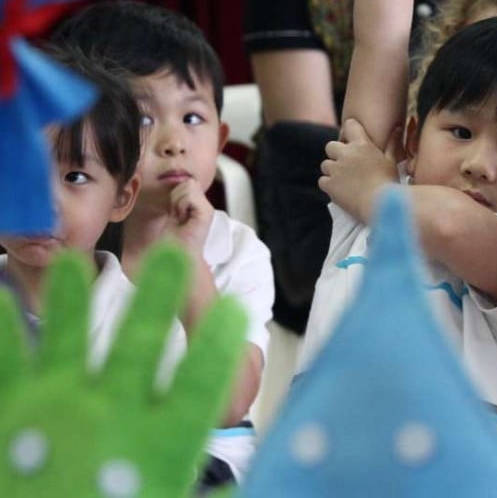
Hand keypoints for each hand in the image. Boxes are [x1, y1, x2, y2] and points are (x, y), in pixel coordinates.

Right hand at [0, 246, 246, 496]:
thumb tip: (241, 493)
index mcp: (162, 438)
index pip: (198, 385)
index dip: (214, 349)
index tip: (234, 309)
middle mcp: (115, 410)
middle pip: (140, 346)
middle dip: (156, 302)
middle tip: (172, 255)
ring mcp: (63, 409)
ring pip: (70, 345)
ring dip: (71, 305)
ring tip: (74, 262)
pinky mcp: (17, 416)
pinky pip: (8, 370)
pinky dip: (2, 339)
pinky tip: (0, 302)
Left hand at [162, 178, 214, 258]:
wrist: (177, 257)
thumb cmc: (172, 241)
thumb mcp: (173, 213)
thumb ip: (178, 199)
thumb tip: (176, 183)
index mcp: (199, 205)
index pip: (188, 183)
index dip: (176, 195)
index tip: (174, 213)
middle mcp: (206, 205)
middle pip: (188, 182)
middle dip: (176, 197)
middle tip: (176, 216)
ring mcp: (207, 209)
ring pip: (188, 186)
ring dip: (178, 202)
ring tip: (179, 218)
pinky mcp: (206, 213)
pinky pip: (189, 196)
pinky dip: (181, 205)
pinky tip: (182, 218)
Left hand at [319, 118, 399, 221]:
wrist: (381, 206)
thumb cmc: (390, 183)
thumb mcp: (392, 161)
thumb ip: (392, 144)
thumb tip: (396, 128)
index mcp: (362, 145)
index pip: (350, 125)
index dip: (350, 132)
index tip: (353, 141)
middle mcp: (346, 154)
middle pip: (331, 146)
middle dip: (336, 154)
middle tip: (347, 165)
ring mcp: (336, 169)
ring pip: (325, 165)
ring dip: (332, 170)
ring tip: (345, 180)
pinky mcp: (329, 184)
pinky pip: (323, 181)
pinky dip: (329, 185)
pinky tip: (341, 191)